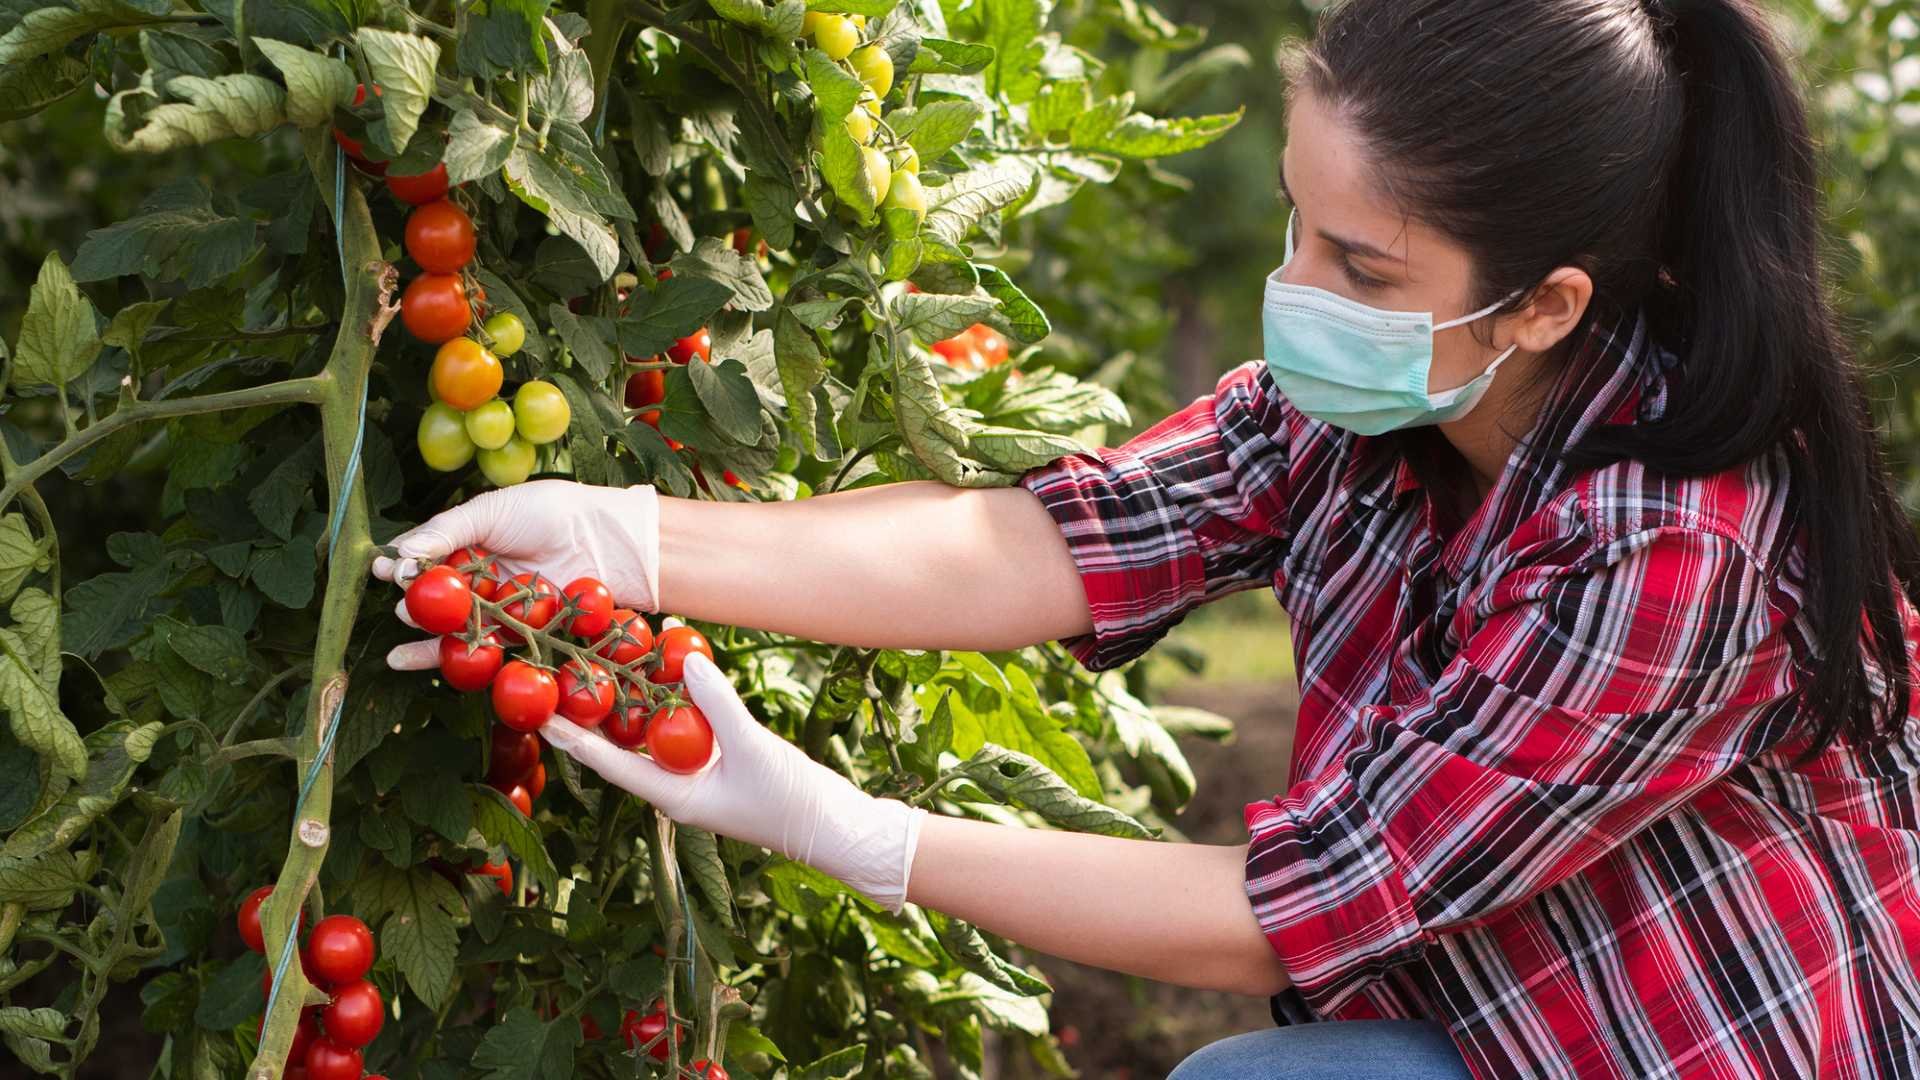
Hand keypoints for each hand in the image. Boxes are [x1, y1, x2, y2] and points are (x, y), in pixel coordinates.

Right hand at [371, 479, 659, 670]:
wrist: (604, 539)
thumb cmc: (550, 513)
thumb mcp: (491, 510)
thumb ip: (446, 531)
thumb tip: (400, 552)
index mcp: (469, 542)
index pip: (425, 556)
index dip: (401, 564)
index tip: (379, 568)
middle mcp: (477, 577)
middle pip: (433, 596)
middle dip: (413, 601)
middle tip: (399, 599)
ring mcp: (495, 607)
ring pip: (449, 626)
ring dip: (422, 635)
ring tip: (400, 639)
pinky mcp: (515, 633)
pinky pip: (477, 646)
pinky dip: (446, 656)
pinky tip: (409, 659)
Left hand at [539, 626, 927, 912]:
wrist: (833, 825)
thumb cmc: (790, 801)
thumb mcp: (753, 749)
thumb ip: (720, 706)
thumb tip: (689, 662)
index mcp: (672, 796)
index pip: (610, 764)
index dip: (574, 738)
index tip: (541, 716)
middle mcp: (677, 785)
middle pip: (626, 746)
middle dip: (598, 713)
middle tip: (566, 676)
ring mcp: (698, 773)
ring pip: (655, 733)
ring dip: (635, 701)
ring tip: (605, 665)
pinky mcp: (720, 760)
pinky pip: (685, 727)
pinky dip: (675, 700)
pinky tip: (668, 671)